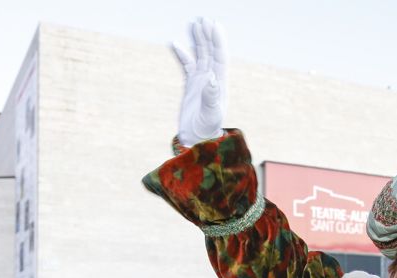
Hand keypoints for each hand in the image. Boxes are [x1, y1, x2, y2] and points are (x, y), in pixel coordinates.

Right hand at [173, 18, 226, 146]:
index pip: (219, 56)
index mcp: (220, 83)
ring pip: (200, 55)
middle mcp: (212, 79)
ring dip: (198, 41)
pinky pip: (187, 65)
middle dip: (208, 36)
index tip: (214, 25)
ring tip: (195, 24)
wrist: (198, 138)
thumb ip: (211, 96)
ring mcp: (201, 81)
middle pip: (210, 52)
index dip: (217, 41)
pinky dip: (183, 54)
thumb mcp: (210, 113)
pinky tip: (176, 44)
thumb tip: (212, 78)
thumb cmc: (207, 128)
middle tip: (204, 20)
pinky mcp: (191, 86)